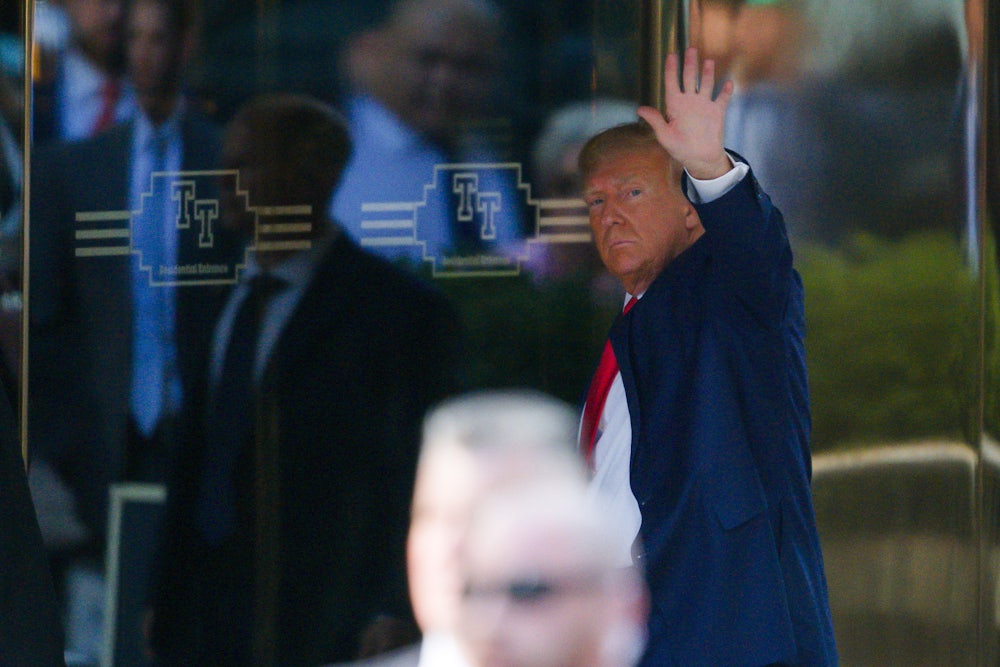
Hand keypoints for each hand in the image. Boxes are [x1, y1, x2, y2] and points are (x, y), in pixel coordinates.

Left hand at [637, 47, 732, 179]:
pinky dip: (726, 91)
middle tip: (690, 49)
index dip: (671, 69)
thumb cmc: (679, 148)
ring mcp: (703, 105)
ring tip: (707, 61)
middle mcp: (689, 101)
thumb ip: (655, 120)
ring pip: (706, 84)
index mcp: (675, 105)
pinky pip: (722, 98)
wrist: (699, 158)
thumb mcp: (664, 135)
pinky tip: (728, 83)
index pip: (672, 83)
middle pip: (689, 78)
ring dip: (707, 73)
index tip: (671, 55)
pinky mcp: (716, 112)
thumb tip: (640, 109)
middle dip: (689, 64)